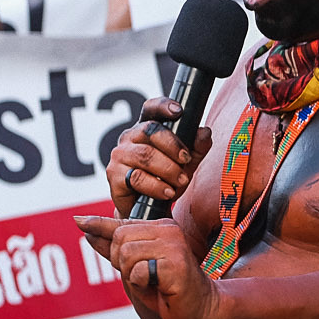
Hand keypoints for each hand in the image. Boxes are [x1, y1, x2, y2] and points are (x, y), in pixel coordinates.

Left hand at [74, 215, 219, 318]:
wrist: (203, 310)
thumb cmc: (169, 290)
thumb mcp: (136, 266)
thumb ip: (113, 247)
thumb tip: (85, 227)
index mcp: (160, 227)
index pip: (121, 224)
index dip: (98, 226)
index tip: (78, 222)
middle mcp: (168, 230)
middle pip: (119, 238)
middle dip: (121, 263)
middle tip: (143, 277)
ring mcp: (173, 245)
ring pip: (126, 253)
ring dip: (132, 275)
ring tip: (152, 282)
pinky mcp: (175, 263)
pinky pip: (138, 271)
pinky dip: (142, 284)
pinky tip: (161, 288)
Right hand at [105, 98, 211, 217]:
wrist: (147, 212)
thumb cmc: (164, 181)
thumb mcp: (185, 165)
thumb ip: (196, 149)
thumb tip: (205, 132)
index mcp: (145, 129)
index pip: (151, 109)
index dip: (162, 106)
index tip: (178, 111)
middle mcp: (129, 137)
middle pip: (150, 130)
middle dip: (173, 145)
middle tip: (185, 161)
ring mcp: (119, 155)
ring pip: (145, 155)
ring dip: (168, 169)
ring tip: (180, 181)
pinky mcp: (113, 175)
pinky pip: (136, 177)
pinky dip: (156, 186)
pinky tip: (166, 192)